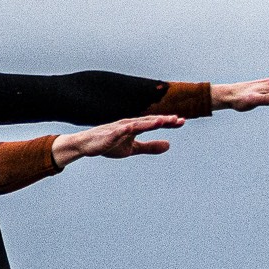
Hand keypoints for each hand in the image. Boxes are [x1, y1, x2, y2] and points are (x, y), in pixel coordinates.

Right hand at [51, 114, 183, 167]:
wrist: (86, 145)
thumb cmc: (110, 144)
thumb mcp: (133, 148)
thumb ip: (150, 146)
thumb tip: (169, 145)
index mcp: (136, 127)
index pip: (155, 123)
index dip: (168, 123)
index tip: (182, 122)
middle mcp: (129, 124)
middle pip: (149, 121)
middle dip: (163, 120)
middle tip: (178, 120)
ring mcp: (119, 129)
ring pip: (136, 124)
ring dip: (148, 123)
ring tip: (161, 121)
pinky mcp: (109, 135)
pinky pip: (119, 132)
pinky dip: (126, 129)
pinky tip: (133, 128)